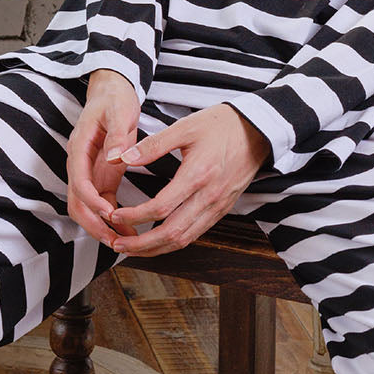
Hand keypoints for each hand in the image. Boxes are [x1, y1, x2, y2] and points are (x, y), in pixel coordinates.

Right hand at [66, 68, 141, 247]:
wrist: (112, 91)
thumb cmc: (114, 98)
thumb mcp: (119, 111)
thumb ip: (117, 134)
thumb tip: (115, 157)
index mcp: (79, 147)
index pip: (78, 181)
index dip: (91, 200)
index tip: (109, 214)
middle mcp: (79, 164)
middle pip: (76, 203)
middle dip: (93, 224)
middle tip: (115, 240)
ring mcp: (89, 172)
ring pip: (86, 208)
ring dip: (101, 226)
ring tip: (124, 241)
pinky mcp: (101, 176)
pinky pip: (101, 203)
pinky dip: (111, 218)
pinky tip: (128, 228)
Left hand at [103, 103, 271, 256]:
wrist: (258, 130)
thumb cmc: (222, 124)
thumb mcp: (185, 127)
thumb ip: (152, 145)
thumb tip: (122, 157)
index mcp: (198, 175)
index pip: (160, 207)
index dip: (134, 216)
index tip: (114, 214)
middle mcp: (209, 196)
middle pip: (171, 233)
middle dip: (141, 244)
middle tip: (117, 244)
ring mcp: (218, 206)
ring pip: (184, 239)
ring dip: (156, 249)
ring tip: (132, 248)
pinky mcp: (222, 209)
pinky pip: (196, 234)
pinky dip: (173, 242)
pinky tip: (158, 240)